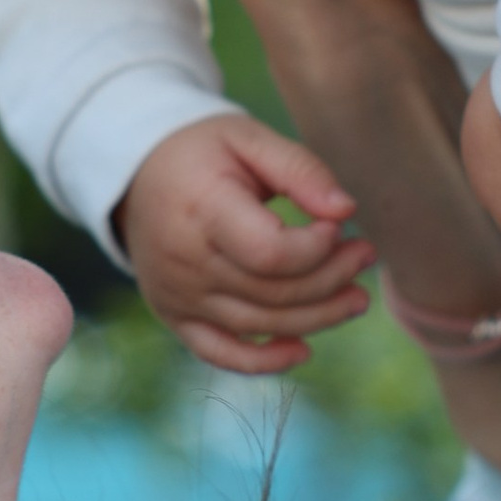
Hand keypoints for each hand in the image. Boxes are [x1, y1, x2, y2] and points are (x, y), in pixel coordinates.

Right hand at [117, 113, 373, 374]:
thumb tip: (346, 211)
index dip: (317, 248)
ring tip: (356, 298)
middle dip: (332, 280)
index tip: (339, 224)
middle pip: (273, 293)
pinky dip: (263, 362)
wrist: (135, 175)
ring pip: (259, 324)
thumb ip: (300, 170)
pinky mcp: (174, 316)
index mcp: (201, 210)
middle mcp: (184, 262)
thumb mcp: (249, 139)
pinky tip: (303, 350)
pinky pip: (220, 353)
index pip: (270, 254)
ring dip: (317, 318)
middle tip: (365, 255)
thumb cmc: (202, 152)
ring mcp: (177, 295)